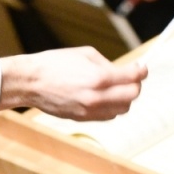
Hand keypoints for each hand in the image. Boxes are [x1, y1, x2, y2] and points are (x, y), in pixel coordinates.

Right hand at [0, 46, 146, 119]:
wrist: (30, 82)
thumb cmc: (54, 64)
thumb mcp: (85, 54)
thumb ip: (107, 64)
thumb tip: (122, 71)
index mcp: (99, 78)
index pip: (133, 77)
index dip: (142, 71)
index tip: (142, 68)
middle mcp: (97, 97)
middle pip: (132, 96)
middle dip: (135, 85)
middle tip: (132, 77)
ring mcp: (90, 110)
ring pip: (122, 109)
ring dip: (125, 98)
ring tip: (117, 88)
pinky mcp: (83, 119)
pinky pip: (108, 116)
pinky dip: (112, 107)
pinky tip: (105, 97)